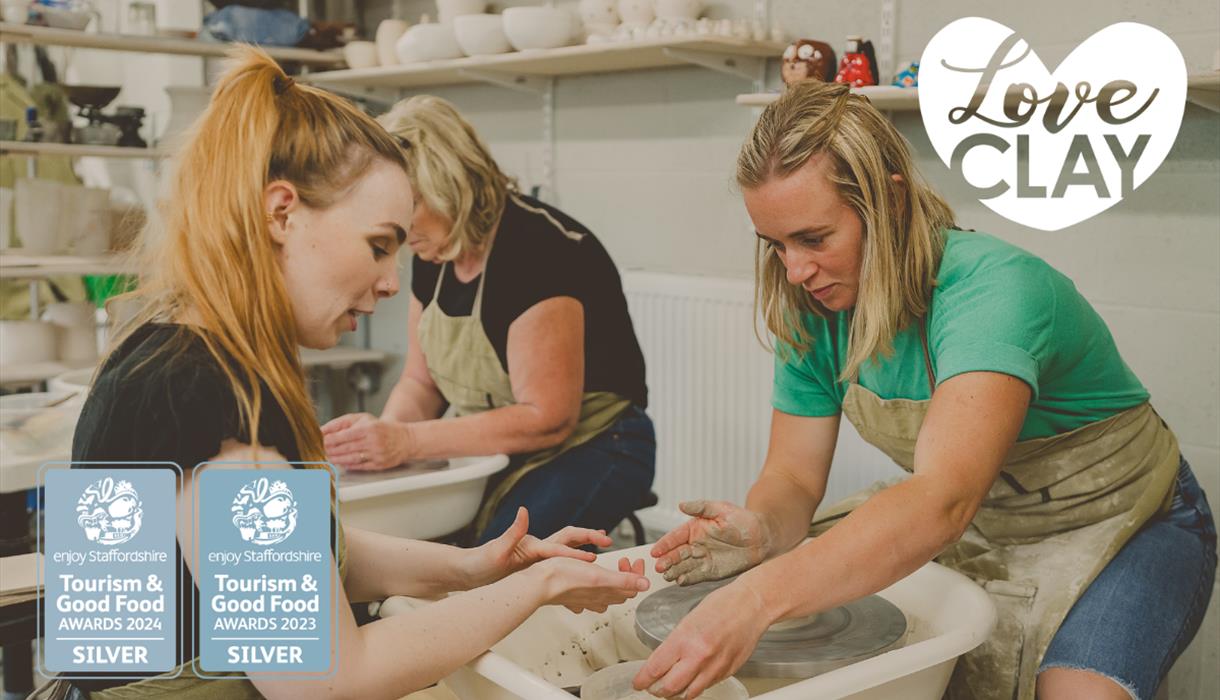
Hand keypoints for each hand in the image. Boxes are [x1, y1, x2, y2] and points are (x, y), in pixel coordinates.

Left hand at [321, 413, 411, 470]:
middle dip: (330, 450)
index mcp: (368, 428)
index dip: (329, 440)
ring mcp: (377, 454)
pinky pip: (359, 466)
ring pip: (351, 459)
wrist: (404, 439)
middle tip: (320, 451)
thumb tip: (323, 430)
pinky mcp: (379, 464)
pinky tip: (340, 463)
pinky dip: (348, 465)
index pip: (344, 435)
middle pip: (346, 448)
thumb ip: (342, 423)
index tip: (319, 441)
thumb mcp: (362, 419)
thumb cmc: (380, 428)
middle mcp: (373, 442)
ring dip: (336, 459)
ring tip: (328, 457)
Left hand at [463, 507, 614, 586]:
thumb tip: (523, 511)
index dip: (575, 554)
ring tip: (601, 550)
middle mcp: (537, 548)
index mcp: (531, 546)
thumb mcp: (495, 550)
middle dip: (588, 537)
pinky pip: (559, 567)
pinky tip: (580, 580)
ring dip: (584, 548)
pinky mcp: (534, 569)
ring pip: (566, 550)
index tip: (592, 559)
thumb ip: (512, 532)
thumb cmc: (479, 562)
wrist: (468, 572)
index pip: (558, 548)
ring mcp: (537, 558)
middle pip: (569, 538)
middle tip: (607, 539)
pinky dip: (572, 570)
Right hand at [532, 556, 649, 613]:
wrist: (539, 583)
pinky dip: (596, 588)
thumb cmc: (563, 577)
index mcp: (606, 591)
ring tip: (612, 570)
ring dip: (614, 582)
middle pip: (621, 592)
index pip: (633, 588)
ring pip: (607, 595)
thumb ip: (624, 580)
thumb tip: (645, 584)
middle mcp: (597, 597)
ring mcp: (585, 598)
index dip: (638, 574)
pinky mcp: (574, 596)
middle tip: (624, 562)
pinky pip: (590, 597)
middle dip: (628, 575)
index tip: (634, 561)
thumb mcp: (598, 575)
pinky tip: (592, 583)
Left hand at [633, 582, 769, 698]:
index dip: (643, 679)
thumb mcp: (689, 619)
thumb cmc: (723, 605)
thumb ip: (676, 642)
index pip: (656, 668)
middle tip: (652, 687)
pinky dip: (696, 686)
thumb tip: (663, 660)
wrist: (752, 605)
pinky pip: (707, 687)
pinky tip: (692, 680)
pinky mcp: (728, 672)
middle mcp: (700, 656)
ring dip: (676, 693)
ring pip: (689, 693)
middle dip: (657, 690)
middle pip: (670, 687)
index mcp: (686, 638)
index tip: (638, 682)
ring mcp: (715, 667)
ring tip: (671, 687)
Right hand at [651, 500, 772, 584]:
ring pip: (683, 566)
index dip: (664, 544)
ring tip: (666, 575)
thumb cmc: (742, 520)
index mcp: (694, 529)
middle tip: (658, 567)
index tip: (655, 551)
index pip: (675, 537)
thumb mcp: (721, 509)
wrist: (762, 538)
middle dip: (666, 560)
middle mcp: (695, 544)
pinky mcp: (710, 571)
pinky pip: (695, 576)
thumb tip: (681, 504)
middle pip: (676, 554)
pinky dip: (687, 579)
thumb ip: (701, 507)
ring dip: (674, 571)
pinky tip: (680, 581)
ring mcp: (702, 559)